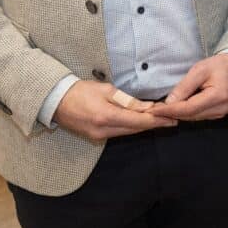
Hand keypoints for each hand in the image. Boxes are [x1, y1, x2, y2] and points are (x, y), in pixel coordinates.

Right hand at [52, 79, 177, 140]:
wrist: (55, 101)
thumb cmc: (81, 91)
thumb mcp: (106, 90)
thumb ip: (127, 100)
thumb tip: (147, 107)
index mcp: (106, 116)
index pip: (138, 121)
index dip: (156, 121)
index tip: (171, 119)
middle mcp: (103, 130)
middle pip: (135, 129)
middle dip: (154, 124)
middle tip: (172, 120)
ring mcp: (99, 136)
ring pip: (127, 132)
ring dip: (143, 127)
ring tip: (161, 120)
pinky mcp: (95, 137)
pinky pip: (118, 133)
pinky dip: (131, 128)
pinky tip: (140, 123)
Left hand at [156, 53, 227, 120]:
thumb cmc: (220, 64)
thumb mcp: (200, 69)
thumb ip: (185, 86)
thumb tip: (169, 102)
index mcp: (217, 96)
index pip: (188, 108)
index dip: (169, 110)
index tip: (153, 110)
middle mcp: (220, 109)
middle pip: (189, 116)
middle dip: (170, 114)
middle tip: (153, 110)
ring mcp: (221, 113)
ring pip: (193, 118)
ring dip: (177, 114)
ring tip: (162, 109)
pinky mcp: (220, 114)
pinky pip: (199, 116)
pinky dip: (186, 113)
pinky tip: (177, 108)